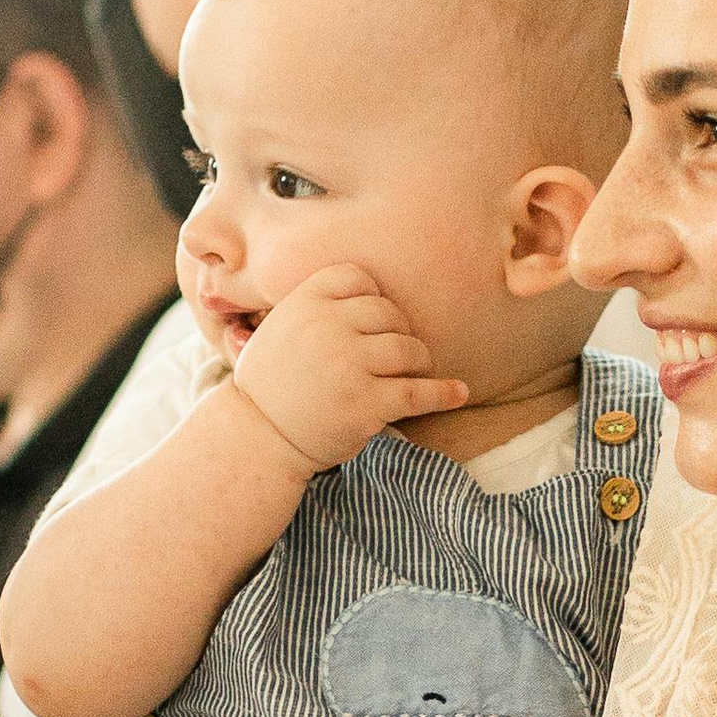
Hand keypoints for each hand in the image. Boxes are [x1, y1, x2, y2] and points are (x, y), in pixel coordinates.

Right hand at [229, 262, 467, 471]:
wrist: (258, 438)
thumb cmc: (271, 385)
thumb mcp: (279, 328)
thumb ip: (317, 307)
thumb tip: (372, 293)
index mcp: (305, 301)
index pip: (359, 278)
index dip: (373, 297)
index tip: (374, 321)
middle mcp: (327, 326)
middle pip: (389, 313)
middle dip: (398, 334)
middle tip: (396, 357)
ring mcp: (348, 364)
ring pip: (410, 348)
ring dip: (418, 362)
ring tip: (413, 375)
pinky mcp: (367, 403)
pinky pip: (420, 391)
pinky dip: (445, 393)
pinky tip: (458, 393)